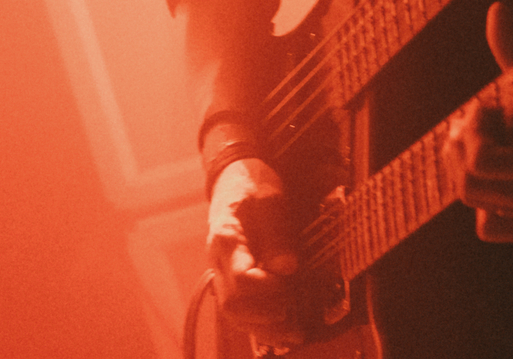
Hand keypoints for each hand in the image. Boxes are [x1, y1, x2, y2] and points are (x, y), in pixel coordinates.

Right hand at [206, 158, 302, 348]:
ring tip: (295, 333)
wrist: (235, 178)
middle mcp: (218, 261)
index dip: (266, 288)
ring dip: (265, 329)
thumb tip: (286, 268)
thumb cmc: (253, 185)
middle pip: (233, 304)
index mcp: (226, 238)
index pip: (240, 278)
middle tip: (294, 309)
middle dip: (266, 316)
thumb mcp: (270, 200)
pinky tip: (284, 330)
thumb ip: (277, 234)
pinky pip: (240, 311)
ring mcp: (221, 273)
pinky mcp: (231, 279)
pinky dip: (261, 325)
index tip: (289, 282)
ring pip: (234, 314)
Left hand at [444, 2, 512, 242]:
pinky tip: (500, 175)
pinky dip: (486, 200)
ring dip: (471, 171)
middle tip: (477, 122)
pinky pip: (492, 227)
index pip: (481, 163)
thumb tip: (495, 10)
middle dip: (462, 150)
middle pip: (469, 187)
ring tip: (485, 143)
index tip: (486, 107)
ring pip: (476, 206)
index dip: (472, 130)